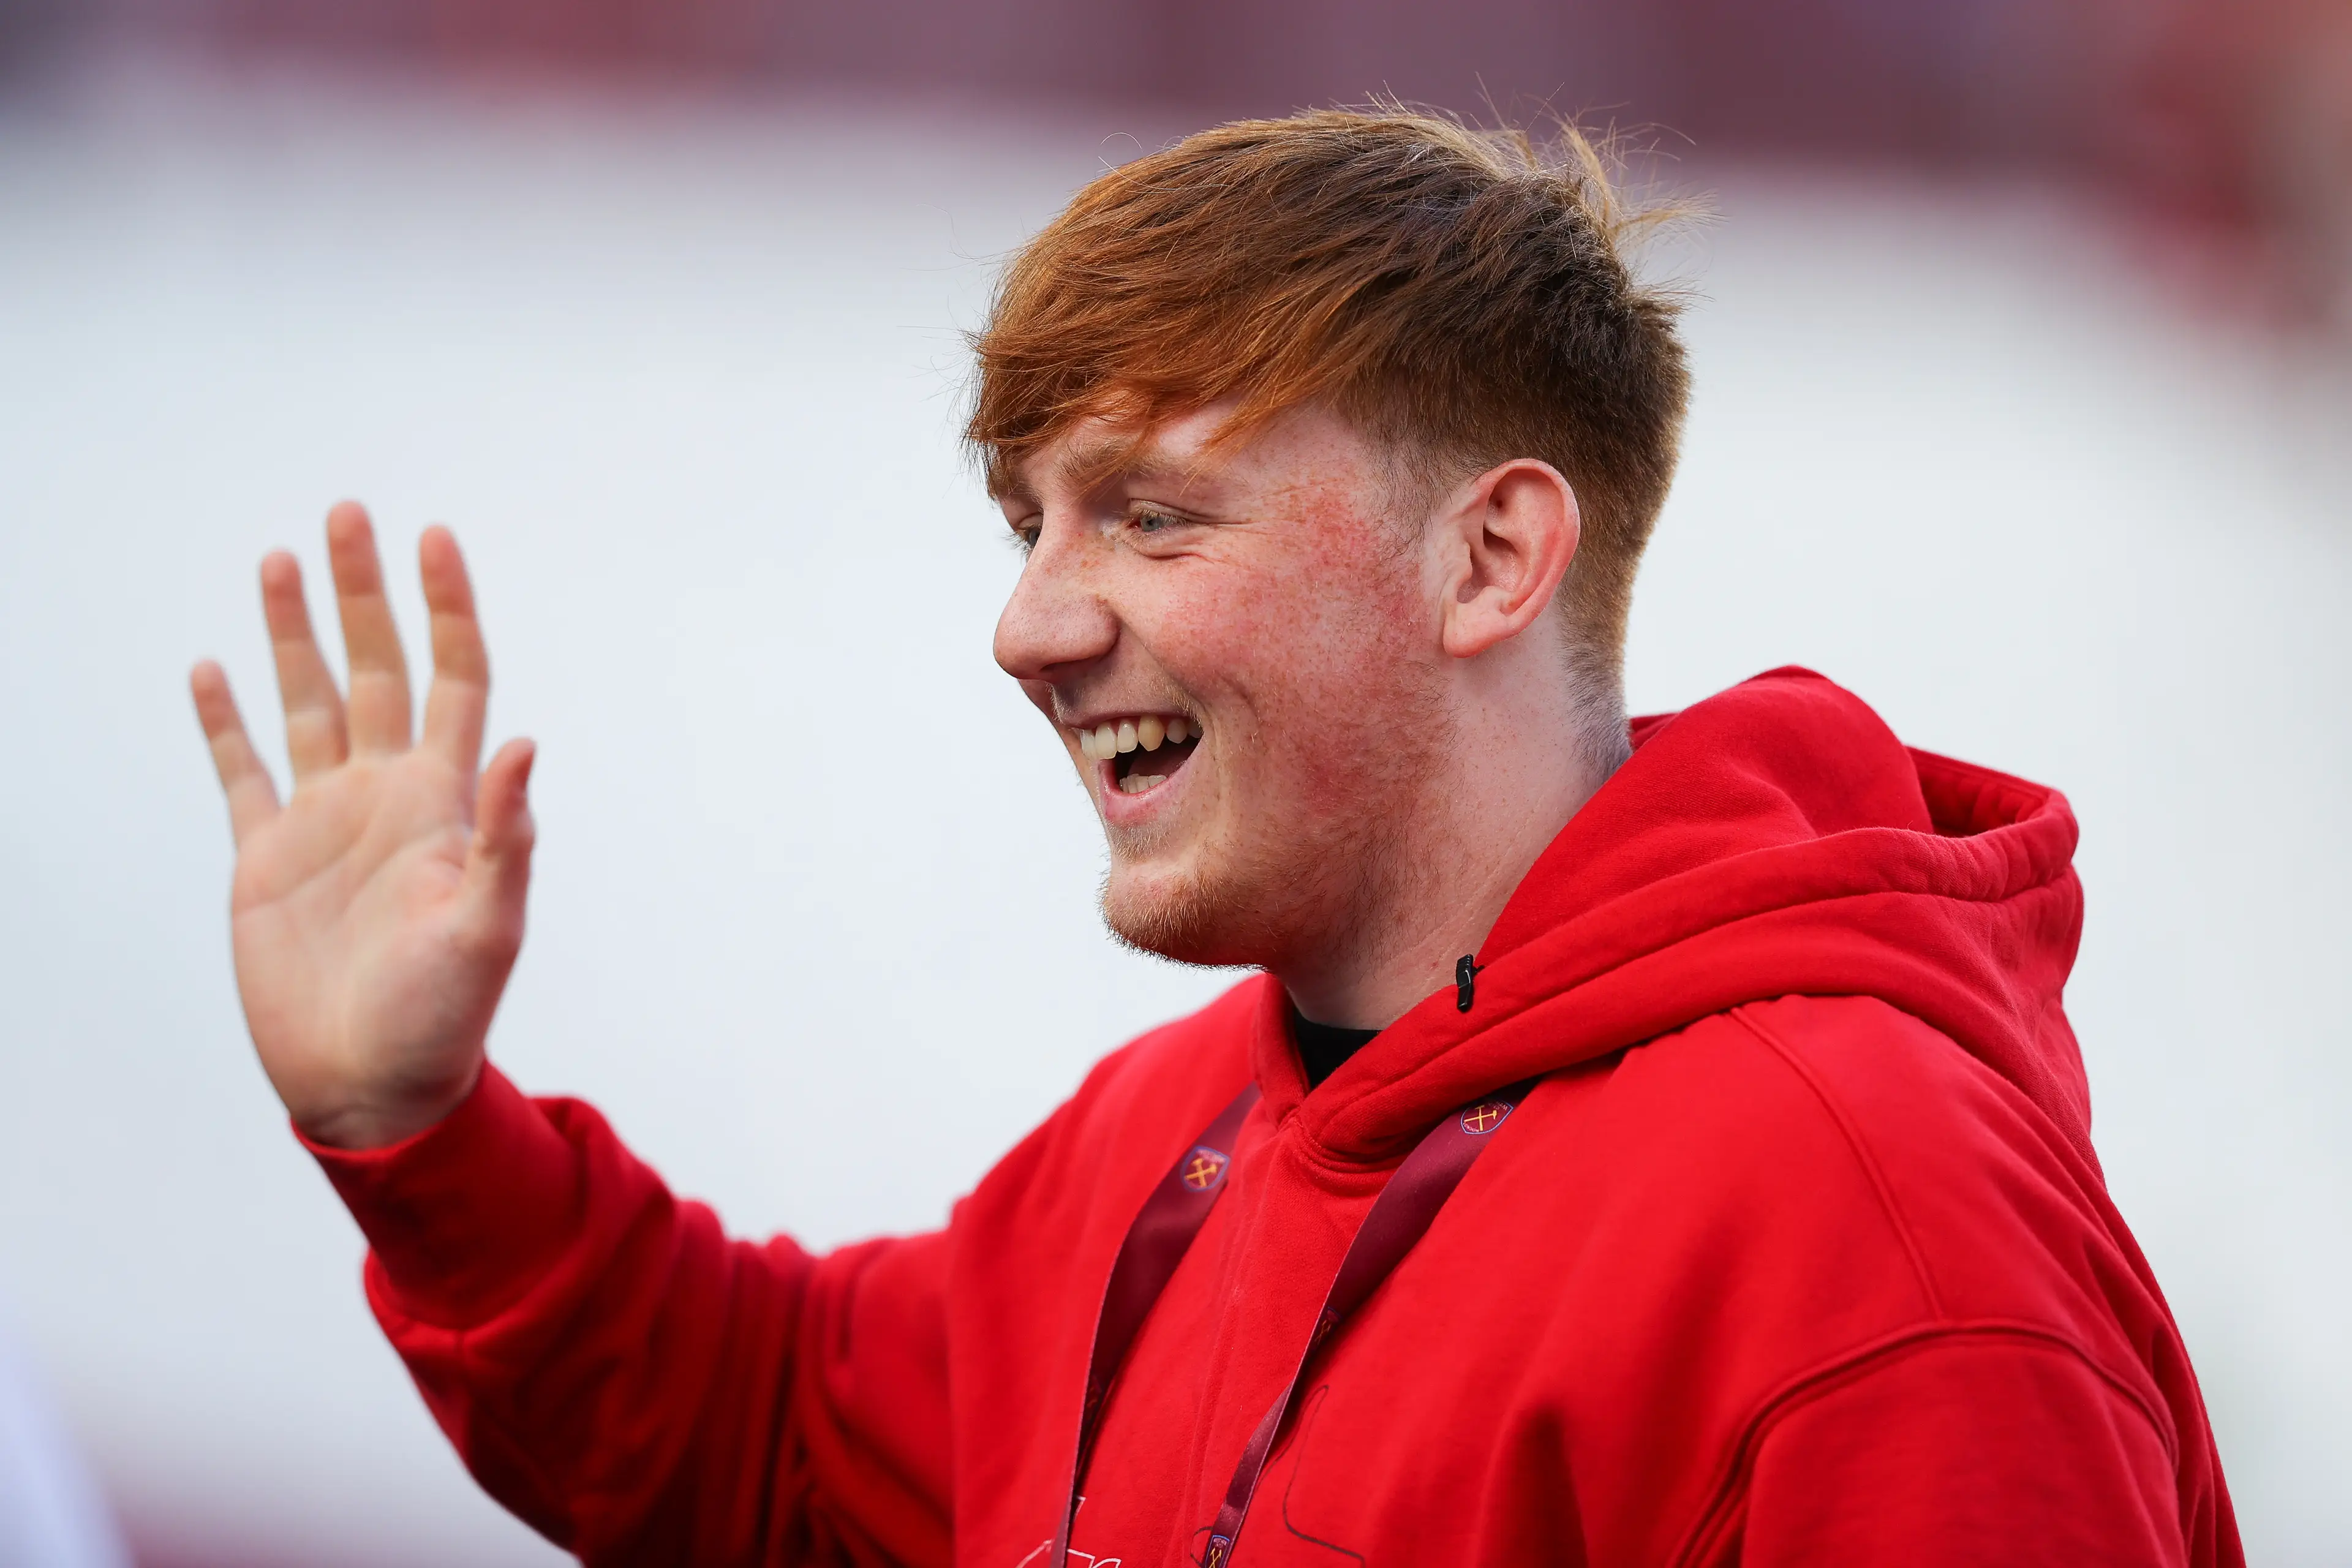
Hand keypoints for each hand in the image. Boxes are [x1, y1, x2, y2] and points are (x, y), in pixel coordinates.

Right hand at [192, 503, 535, 1149]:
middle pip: (377, 669)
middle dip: (363, 594)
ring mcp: (325, 822)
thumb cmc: (443, 1016)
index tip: (436, 538)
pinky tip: (214, 668)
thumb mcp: (486, 928)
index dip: (448, 610)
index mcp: (445, 802)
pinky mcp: (266, 858)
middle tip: (348, 513)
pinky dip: (225, 722)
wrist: (374, 1087)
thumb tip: (523, 745)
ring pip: (309, 702)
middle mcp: (387, 795)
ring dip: (295, 635)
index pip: (455, 679)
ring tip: (280, 559)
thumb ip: (505, 839)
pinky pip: (242, 771)